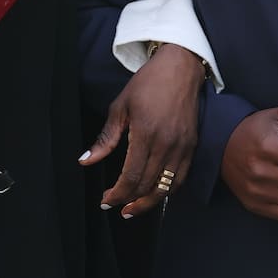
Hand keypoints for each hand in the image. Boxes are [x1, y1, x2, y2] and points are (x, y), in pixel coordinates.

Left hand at [79, 43, 204, 217]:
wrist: (179, 68)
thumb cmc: (148, 83)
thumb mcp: (120, 107)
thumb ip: (105, 138)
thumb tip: (86, 161)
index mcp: (146, 133)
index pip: (131, 176)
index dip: (118, 193)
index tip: (106, 200)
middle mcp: (167, 144)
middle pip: (147, 185)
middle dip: (128, 200)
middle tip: (114, 206)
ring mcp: (182, 147)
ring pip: (166, 187)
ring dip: (148, 202)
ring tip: (132, 209)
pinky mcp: (192, 146)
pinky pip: (179, 178)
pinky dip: (166, 191)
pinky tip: (154, 195)